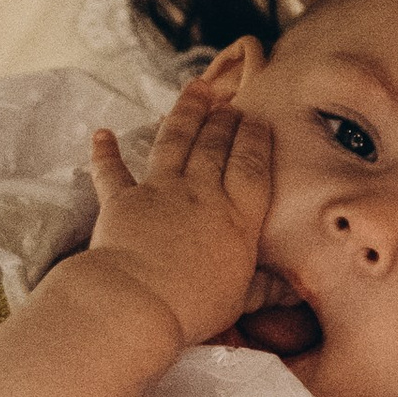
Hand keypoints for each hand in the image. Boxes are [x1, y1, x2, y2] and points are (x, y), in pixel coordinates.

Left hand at [85, 72, 271, 353]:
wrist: (137, 302)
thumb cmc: (194, 307)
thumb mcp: (238, 299)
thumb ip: (264, 288)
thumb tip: (295, 289)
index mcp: (236, 217)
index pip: (251, 166)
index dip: (256, 139)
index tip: (259, 120)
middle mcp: (201, 194)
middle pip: (216, 146)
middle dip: (224, 120)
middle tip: (229, 103)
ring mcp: (160, 192)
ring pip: (176, 141)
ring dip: (186, 113)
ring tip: (195, 89)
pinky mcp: (122, 200)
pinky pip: (112, 171)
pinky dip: (106, 152)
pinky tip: (102, 134)